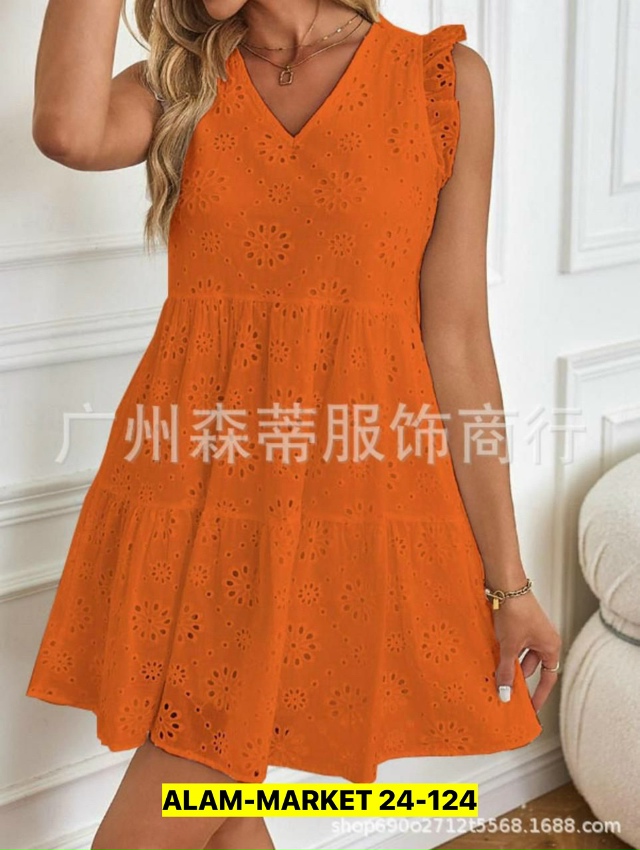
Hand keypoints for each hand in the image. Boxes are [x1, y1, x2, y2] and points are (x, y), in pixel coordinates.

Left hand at [491, 591, 561, 712]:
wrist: (505, 584)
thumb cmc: (515, 611)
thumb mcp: (509, 646)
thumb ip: (507, 671)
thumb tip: (505, 694)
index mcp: (551, 646)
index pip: (548, 678)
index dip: (539, 694)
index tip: (531, 708)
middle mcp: (544, 639)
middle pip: (532, 667)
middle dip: (518, 677)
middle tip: (504, 690)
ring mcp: (532, 631)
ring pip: (521, 655)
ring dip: (509, 663)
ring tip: (494, 672)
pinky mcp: (519, 624)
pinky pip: (514, 645)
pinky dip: (504, 651)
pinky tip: (492, 656)